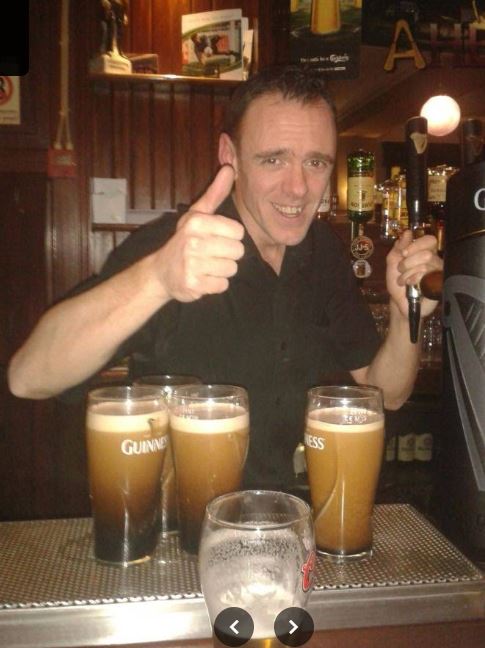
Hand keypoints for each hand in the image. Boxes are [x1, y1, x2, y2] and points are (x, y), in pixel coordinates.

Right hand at [153, 165, 244, 301]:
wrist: (161, 272)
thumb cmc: (184, 240)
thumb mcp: (197, 214)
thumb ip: (215, 193)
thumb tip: (229, 169)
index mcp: (197, 222)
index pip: (238, 232)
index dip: (231, 237)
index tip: (216, 238)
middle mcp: (193, 242)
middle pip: (238, 251)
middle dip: (228, 255)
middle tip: (211, 254)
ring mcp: (192, 264)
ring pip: (231, 269)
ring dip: (222, 270)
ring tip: (207, 266)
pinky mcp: (193, 284)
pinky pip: (222, 285)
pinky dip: (216, 284)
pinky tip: (203, 278)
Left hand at [386, 229, 442, 318]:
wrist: (398, 302)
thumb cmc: (397, 283)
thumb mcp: (392, 263)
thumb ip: (399, 247)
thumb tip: (408, 232)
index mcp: (424, 252)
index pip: (430, 240)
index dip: (417, 244)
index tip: (403, 253)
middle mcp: (434, 261)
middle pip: (427, 253)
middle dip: (408, 262)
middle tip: (400, 270)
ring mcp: (438, 273)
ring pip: (425, 265)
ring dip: (408, 273)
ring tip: (403, 281)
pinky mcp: (439, 284)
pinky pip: (428, 276)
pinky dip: (414, 280)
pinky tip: (411, 285)